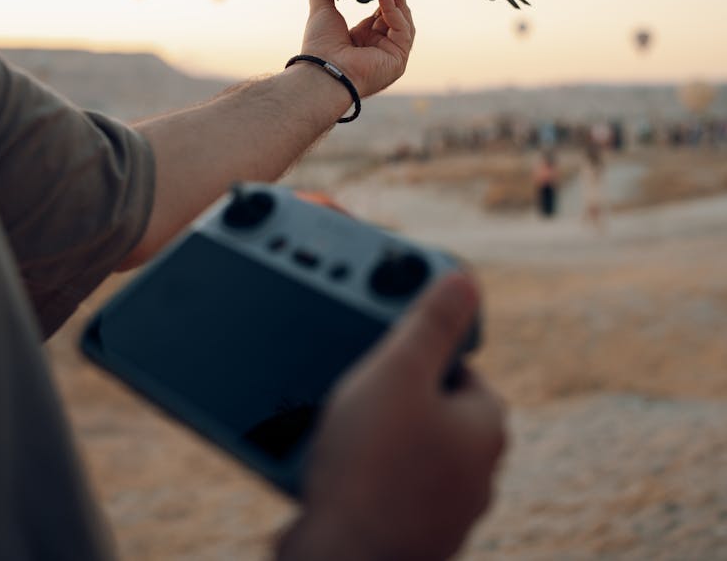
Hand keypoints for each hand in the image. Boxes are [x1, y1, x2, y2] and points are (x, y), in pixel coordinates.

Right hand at [277, 273, 506, 560]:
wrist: (339, 560)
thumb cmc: (372, 469)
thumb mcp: (398, 370)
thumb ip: (432, 322)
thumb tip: (465, 282)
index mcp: (485, 427)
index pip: (457, 367)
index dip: (415, 354)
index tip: (383, 354)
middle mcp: (474, 473)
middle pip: (427, 408)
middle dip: (388, 397)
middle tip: (352, 392)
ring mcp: (442, 510)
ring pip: (403, 450)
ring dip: (370, 437)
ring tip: (335, 431)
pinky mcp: (406, 536)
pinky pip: (381, 488)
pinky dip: (358, 477)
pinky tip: (330, 470)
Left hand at [300, 0, 414, 97]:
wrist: (322, 69)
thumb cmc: (319, 49)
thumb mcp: (322, 10)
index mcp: (364, 39)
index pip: (383, 13)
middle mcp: (380, 47)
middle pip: (397, 15)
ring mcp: (391, 54)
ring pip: (403, 19)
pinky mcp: (399, 57)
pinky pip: (402, 28)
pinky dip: (394, 8)